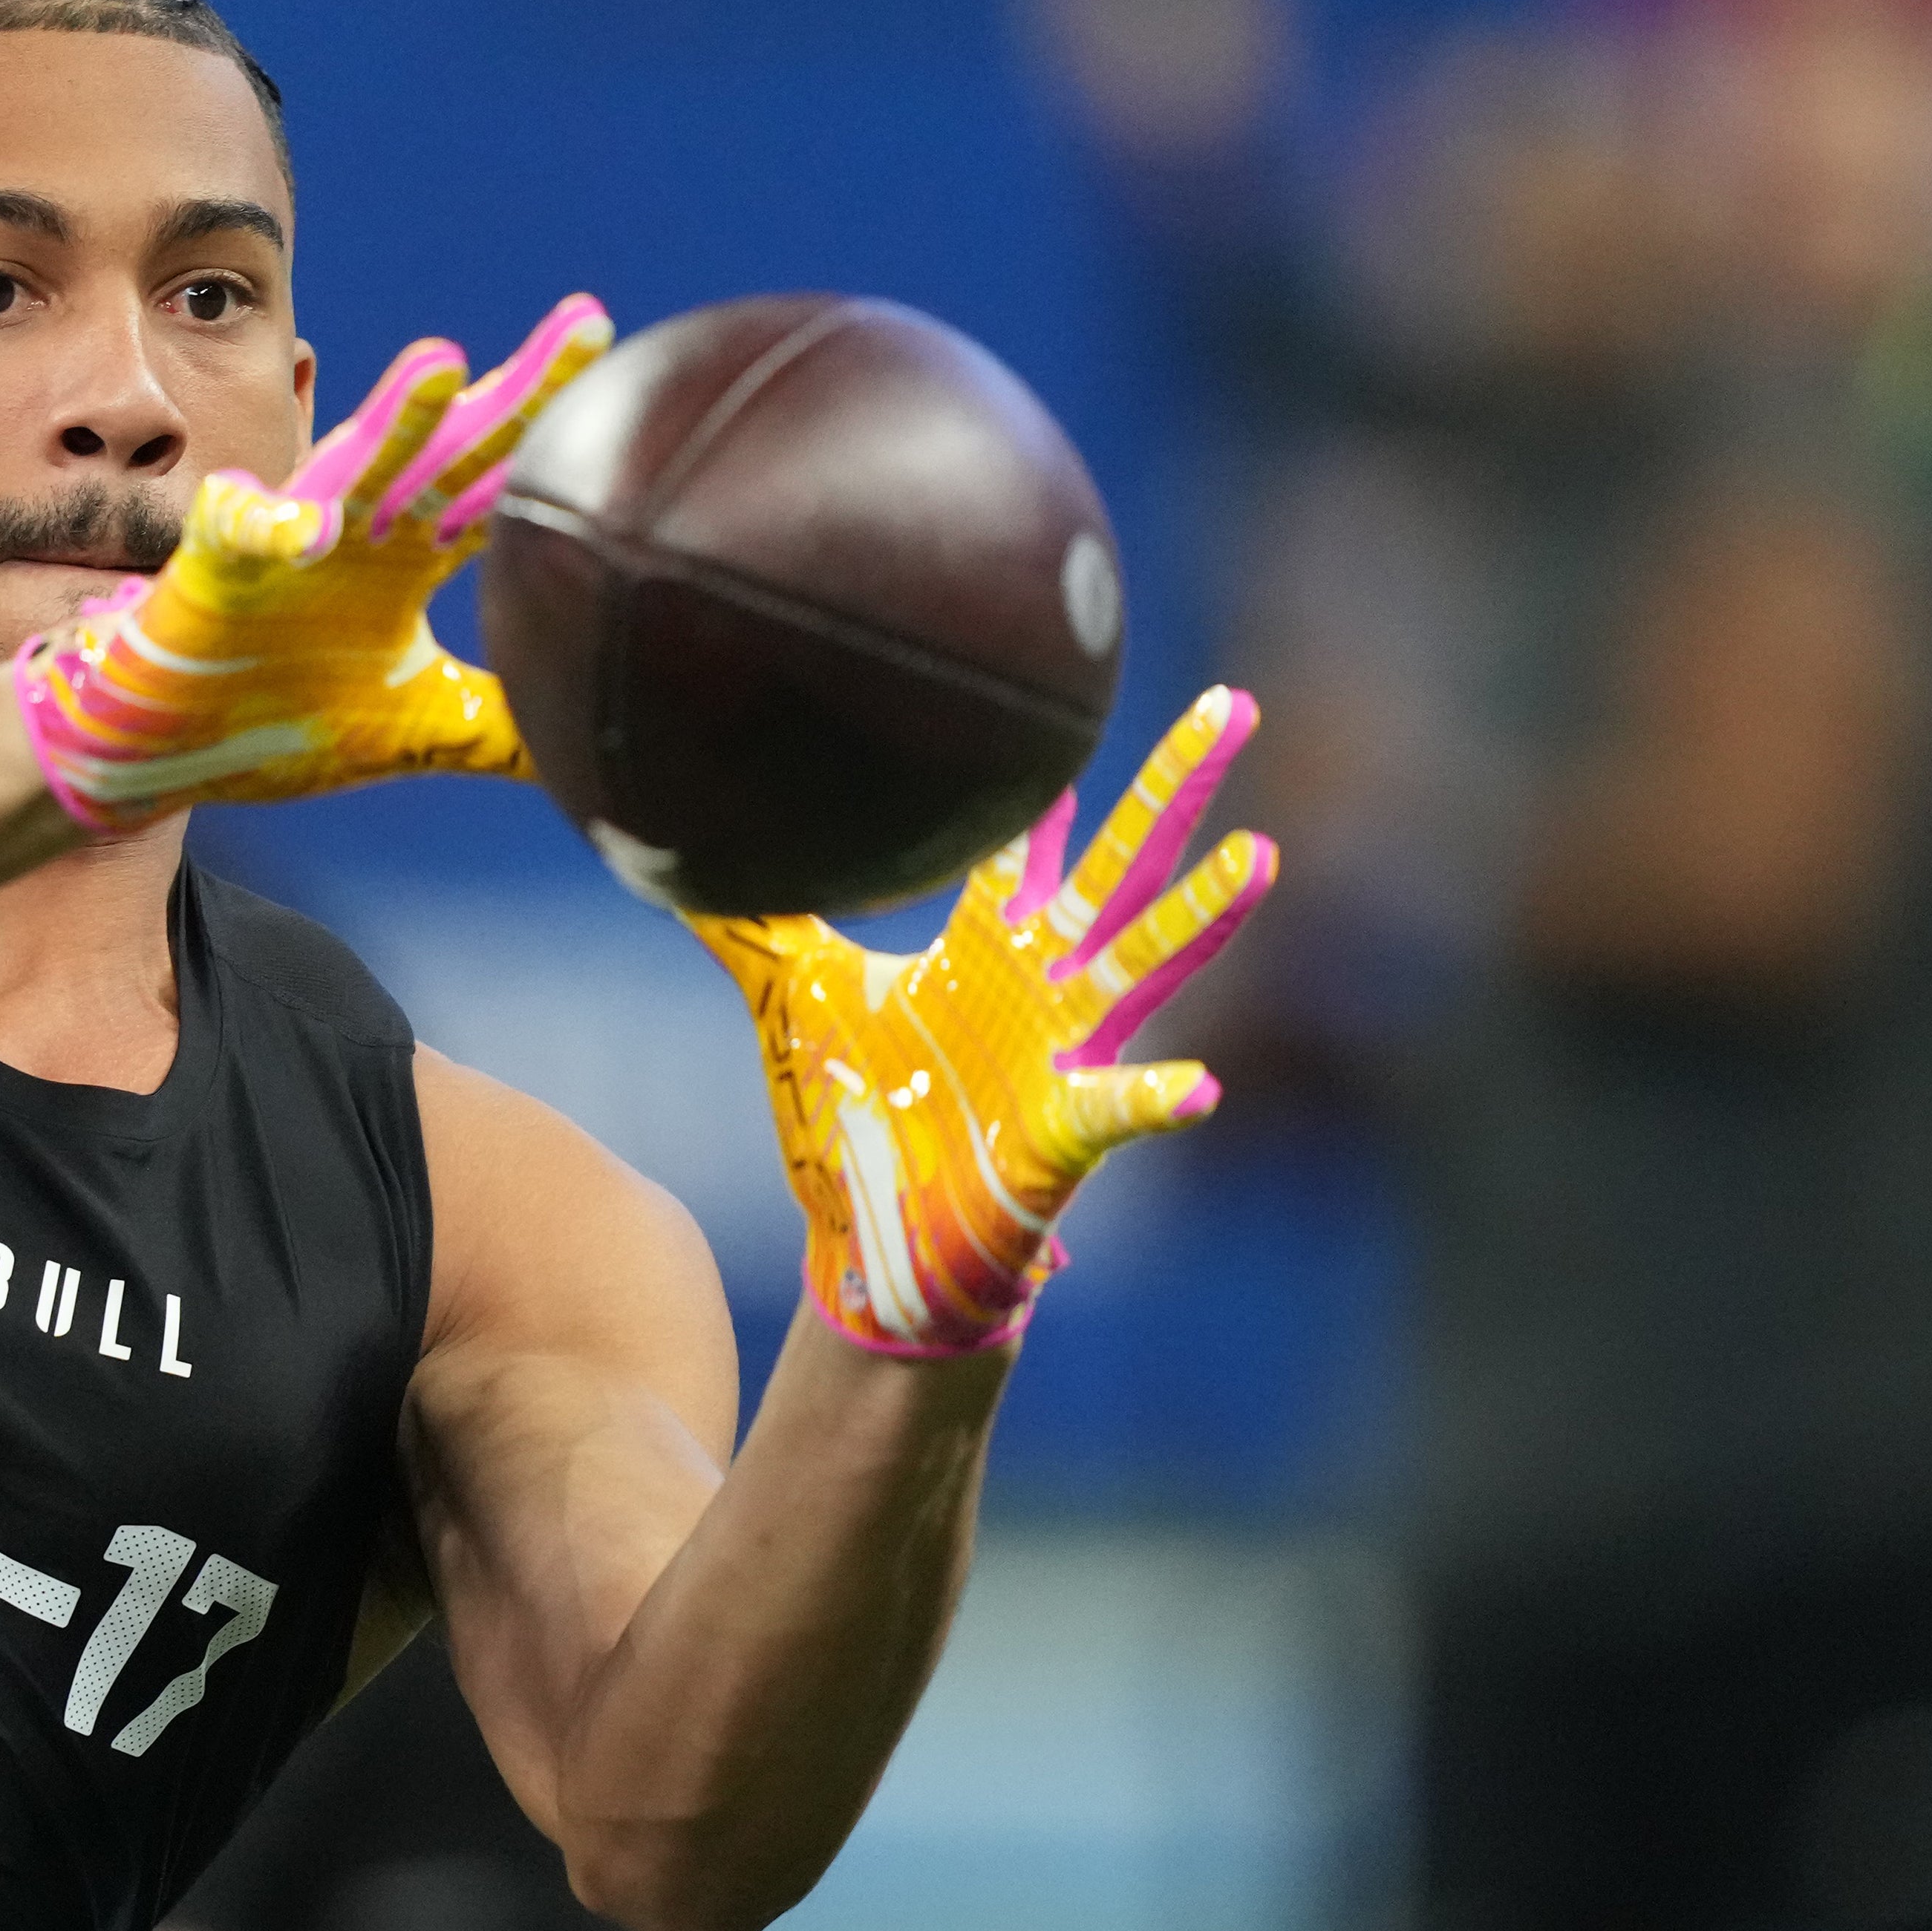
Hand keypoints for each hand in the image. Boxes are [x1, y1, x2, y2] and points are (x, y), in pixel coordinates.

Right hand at [11, 294, 613, 830]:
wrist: (168, 743)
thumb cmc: (285, 717)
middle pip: (453, 451)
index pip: (501, 485)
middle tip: (585, 324)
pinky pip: (242, 536)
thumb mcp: (418, 731)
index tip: (625, 368)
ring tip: (441, 363)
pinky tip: (305, 529)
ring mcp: (291, 541)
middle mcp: (363, 531)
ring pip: (352, 470)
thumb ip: (503, 730)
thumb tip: (597, 757)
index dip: (560, 435)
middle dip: (516, 393)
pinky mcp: (217, 571)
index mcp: (412, 556)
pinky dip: (268, 528)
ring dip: (394, 421)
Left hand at [687, 687, 1277, 1355]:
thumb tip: (674, 848)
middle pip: (1121, 866)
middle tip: (1236, 704)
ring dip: (1202, 913)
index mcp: (983, 948)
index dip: (1041, 780)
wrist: (874, 1238)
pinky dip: (1156, 1099)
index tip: (1067, 692)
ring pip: (1150, 964)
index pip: (1021, 843)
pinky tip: (1198, 1088)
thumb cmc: (856, 1117)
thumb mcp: (793, 996)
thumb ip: (751, 919)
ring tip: (1257, 853)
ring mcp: (1064, 1053)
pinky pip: (1120, 1110)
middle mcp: (1040, 984)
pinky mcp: (1062, 1133)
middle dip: (1174, 788)